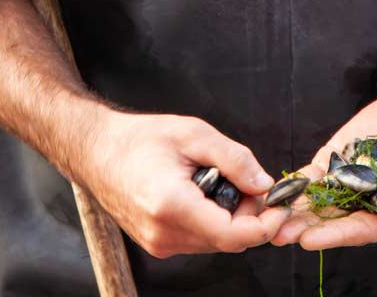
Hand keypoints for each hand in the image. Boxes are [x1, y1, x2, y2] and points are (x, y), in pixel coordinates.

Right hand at [79, 108, 291, 257]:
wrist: (96, 150)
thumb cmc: (140, 138)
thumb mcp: (194, 133)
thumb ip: (234, 159)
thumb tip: (264, 183)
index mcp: (173, 206)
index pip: (233, 235)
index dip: (264, 223)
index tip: (280, 204)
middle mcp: (164, 234)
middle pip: (228, 240)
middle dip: (250, 216)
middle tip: (253, 182)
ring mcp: (158, 243)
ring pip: (214, 241)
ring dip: (231, 218)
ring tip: (226, 181)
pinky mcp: (156, 243)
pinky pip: (198, 238)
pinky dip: (212, 219)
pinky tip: (207, 191)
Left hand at [268, 95, 376, 249]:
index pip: (364, 229)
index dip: (337, 236)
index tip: (311, 240)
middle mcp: (370, 204)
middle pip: (335, 221)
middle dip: (307, 229)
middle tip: (278, 234)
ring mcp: (352, 183)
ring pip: (321, 202)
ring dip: (296, 212)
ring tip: (270, 218)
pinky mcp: (339, 162)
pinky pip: (316, 177)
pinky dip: (297, 184)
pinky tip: (278, 191)